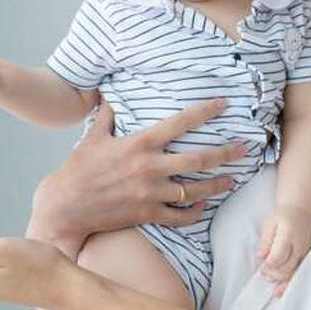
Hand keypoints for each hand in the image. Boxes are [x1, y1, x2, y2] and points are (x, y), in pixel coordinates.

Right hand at [28, 97, 245, 256]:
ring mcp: (150, 194)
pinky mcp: (147, 214)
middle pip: (198, 160)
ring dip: (217, 185)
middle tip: (244, 148)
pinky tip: (203, 208)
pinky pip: (180, 216)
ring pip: (194, 191)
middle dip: (225, 152)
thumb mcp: (93, 136)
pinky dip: (194, 212)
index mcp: (139, 144)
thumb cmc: (78, 169)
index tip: (222, 104)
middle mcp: (149, 168)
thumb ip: (107, 115)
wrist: (65, 205)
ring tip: (232, 179)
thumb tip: (108, 93)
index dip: (203, 112)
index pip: (179, 123)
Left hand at [256, 205, 310, 296]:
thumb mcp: (269, 224)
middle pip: (287, 266)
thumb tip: (260, 256)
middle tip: (263, 273)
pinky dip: (289, 283)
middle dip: (273, 273)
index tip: (261, 267)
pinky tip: (280, 290)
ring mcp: (306, 252)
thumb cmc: (281, 218)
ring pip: (294, 272)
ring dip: (280, 279)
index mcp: (289, 233)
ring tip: (269, 279)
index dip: (269, 264)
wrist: (301, 212)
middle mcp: (300, 244)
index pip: (280, 254)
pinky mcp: (308, 257)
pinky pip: (299, 272)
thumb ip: (265, 240)